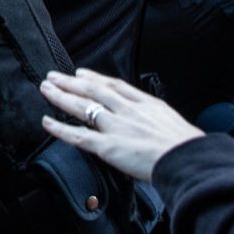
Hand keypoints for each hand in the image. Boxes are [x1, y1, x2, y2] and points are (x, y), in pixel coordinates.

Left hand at [40, 69, 201, 179]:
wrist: (187, 159)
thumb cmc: (186, 147)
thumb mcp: (175, 123)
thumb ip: (158, 120)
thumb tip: (155, 125)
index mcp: (146, 104)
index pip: (115, 86)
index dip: (96, 79)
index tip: (82, 73)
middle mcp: (128, 111)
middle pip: (94, 91)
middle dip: (71, 82)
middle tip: (54, 75)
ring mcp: (116, 127)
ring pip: (82, 107)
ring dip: (61, 97)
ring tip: (46, 89)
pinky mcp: (108, 146)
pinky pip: (78, 136)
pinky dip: (60, 129)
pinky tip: (47, 122)